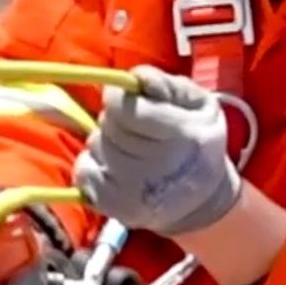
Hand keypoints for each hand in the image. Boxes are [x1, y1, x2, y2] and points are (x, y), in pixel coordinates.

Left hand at [73, 65, 240, 235]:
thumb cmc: (197, 142)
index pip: (124, 108)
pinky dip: (93, 165)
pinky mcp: (112, 206)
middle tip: (134, 127)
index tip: (128, 99)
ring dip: (107, 141)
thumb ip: (167, 85)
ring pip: (95, 144)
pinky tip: (115, 167)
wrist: (201, 202)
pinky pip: (84, 172)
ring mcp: (131, 190)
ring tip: (130, 150)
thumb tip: (136, 78)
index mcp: (182, 135)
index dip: (119, 97)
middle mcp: (157, 166)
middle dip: (116, 118)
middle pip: (108, 124)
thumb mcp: (199, 104)